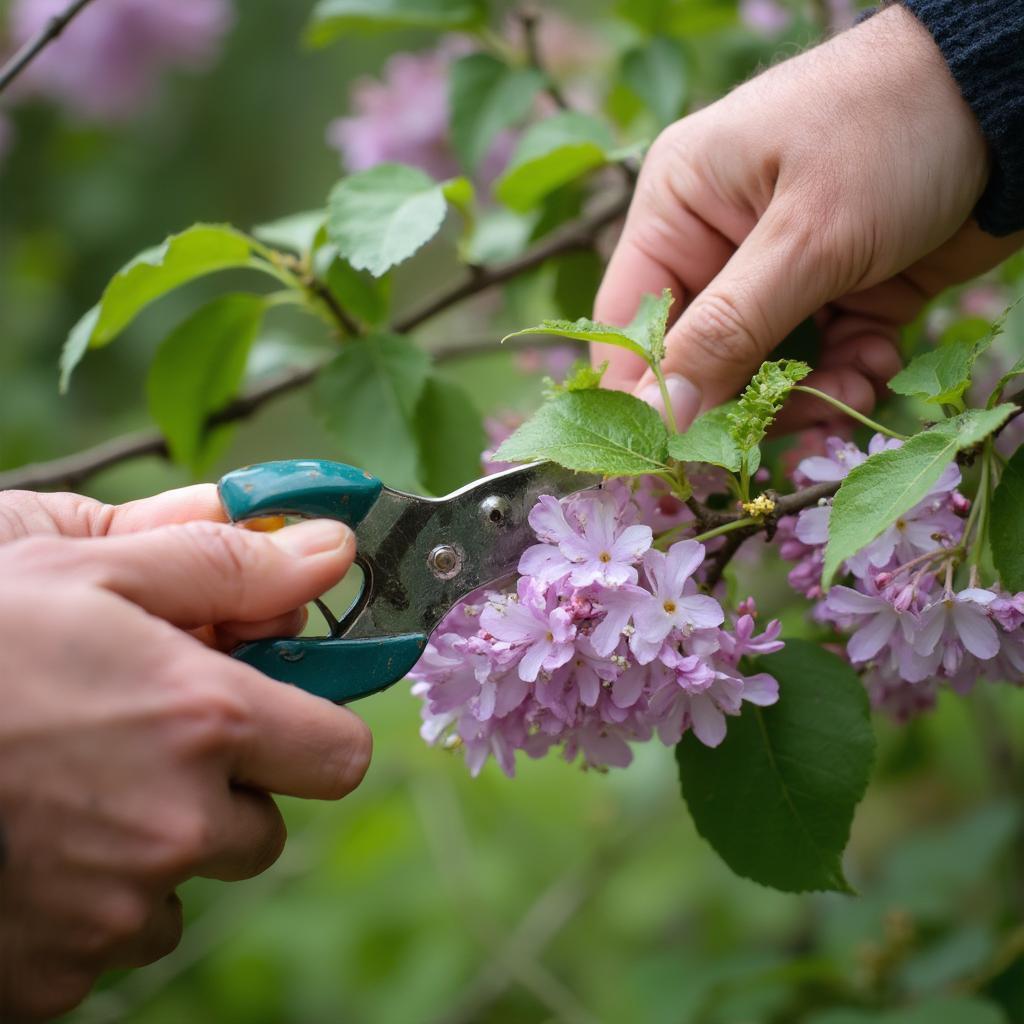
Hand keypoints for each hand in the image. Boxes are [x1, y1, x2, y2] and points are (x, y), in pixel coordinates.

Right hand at [0, 487, 370, 1020]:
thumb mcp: (89, 567)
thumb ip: (228, 565)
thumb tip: (330, 552)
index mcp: (204, 721)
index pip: (340, 756)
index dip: (312, 730)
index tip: (271, 710)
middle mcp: (175, 827)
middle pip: (264, 826)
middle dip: (226, 787)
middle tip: (143, 740)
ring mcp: (109, 913)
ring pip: (185, 884)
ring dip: (153, 846)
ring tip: (67, 788)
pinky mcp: (46, 975)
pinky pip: (108, 941)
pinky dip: (85, 901)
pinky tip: (26, 844)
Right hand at [595, 4, 1023, 430]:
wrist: (1016, 98)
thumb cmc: (893, 132)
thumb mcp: (804, 238)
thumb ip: (726, 335)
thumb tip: (658, 422)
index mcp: (678, 207)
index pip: (629, 324)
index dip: (643, 397)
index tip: (669, 460)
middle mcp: (717, 241)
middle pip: (698, 358)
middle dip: (741, 401)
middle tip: (776, 435)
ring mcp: (779, 269)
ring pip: (762, 371)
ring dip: (805, 395)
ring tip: (851, 391)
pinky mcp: (839, 292)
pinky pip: (821, 360)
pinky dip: (848, 374)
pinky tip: (878, 364)